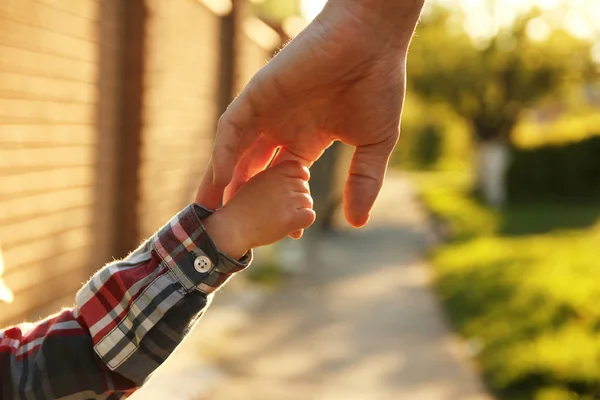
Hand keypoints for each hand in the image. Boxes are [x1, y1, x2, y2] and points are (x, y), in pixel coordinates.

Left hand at [198, 0, 424, 227]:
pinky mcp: (259, 93)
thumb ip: (363, 181)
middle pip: (251, 170)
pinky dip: (225, 151)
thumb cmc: (378, 85)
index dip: (277, 207)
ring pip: (235, 151)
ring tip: (210, 212)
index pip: (282, 181)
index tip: (279, 235)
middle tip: (227, 230)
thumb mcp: (373, 144)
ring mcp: (268, 112)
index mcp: (306, 140)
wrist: (372, 40)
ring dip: (221, 181)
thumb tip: (357, 222)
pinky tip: (221, 177)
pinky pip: (233, 126)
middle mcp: (281, 128)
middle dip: (239, 199)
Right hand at [201, 161, 315, 258]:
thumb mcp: (257, 185)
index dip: (298, 180)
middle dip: (296, 199)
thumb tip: (302, 187)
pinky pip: (310, 216)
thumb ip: (277, 183)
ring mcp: (287, 200)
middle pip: (304, 187)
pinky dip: (302, 223)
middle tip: (278, 211)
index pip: (300, 170)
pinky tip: (290, 227)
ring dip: (298, 212)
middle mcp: (282, 183)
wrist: (231, 229)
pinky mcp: (291, 218)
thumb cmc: (242, 209)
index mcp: (274, 172)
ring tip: (279, 220)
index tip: (288, 191)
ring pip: (307, 203)